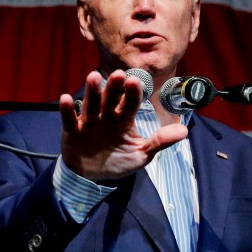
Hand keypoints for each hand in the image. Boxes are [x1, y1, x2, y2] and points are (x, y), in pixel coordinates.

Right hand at [59, 69, 187, 181]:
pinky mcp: (72, 130)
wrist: (92, 176)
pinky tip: (66, 99)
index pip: (130, 103)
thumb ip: (160, 141)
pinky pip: (69, 119)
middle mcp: (106, 116)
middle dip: (114, 87)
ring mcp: (89, 122)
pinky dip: (67, 110)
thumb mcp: (141, 154)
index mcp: (123, 119)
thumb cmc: (119, 161)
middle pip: (110, 99)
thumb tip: (184, 131)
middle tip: (118, 74)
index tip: (135, 81)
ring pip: (91, 104)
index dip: (132, 93)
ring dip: (92, 91)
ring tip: (94, 77)